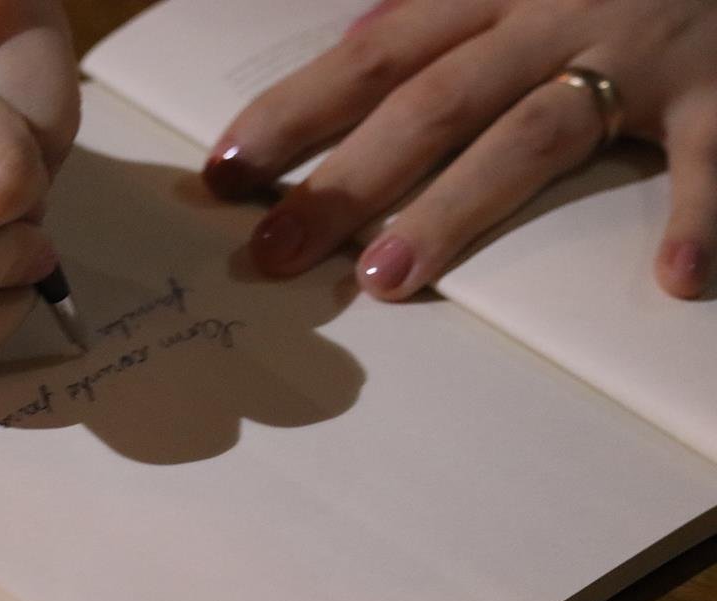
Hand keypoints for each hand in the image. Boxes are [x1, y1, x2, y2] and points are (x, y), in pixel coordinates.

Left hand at [203, 0, 716, 299]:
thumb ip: (446, 15)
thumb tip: (356, 46)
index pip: (371, 58)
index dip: (293, 113)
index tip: (225, 172)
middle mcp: (549, 17)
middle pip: (426, 105)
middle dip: (342, 183)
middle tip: (274, 254)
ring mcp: (634, 54)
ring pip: (527, 137)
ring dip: (455, 210)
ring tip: (389, 281)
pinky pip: (705, 154)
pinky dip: (697, 212)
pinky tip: (673, 276)